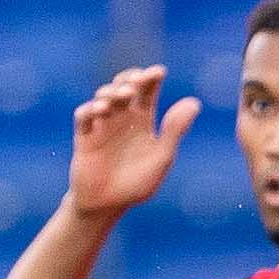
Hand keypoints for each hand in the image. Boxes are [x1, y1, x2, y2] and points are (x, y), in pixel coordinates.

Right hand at [65, 64, 196, 219]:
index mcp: (143, 120)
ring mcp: (102, 125)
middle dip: (130, 78)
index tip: (159, 72)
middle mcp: (122, 118)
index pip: (147, 91)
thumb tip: (194, 103)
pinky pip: (83, 116)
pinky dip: (91, 109)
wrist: (108, 206)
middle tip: (139, 80)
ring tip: (124, 95)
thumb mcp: (161, 158)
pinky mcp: (84, 137)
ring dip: (112, 91)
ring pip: (103, 96)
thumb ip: (174, 131)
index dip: (152, 77)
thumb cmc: (137, 183)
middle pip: (125, 87)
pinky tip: (102, 109)